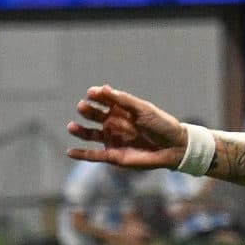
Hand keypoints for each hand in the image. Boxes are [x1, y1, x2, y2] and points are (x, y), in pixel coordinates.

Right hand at [66, 84, 186, 169]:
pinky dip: (82, 155)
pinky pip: (94, 156)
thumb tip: (104, 88)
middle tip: (83, 107)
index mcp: (119, 110)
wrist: (174, 147)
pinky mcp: (114, 155)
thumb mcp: (143, 109)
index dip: (96, 96)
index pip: (102, 100)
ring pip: (90, 134)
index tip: (92, 93)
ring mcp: (112, 139)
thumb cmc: (161, 125)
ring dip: (79, 130)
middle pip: (93, 115)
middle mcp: (112, 123)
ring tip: (71, 127)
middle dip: (87, 111)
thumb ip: (124, 100)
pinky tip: (70, 152)